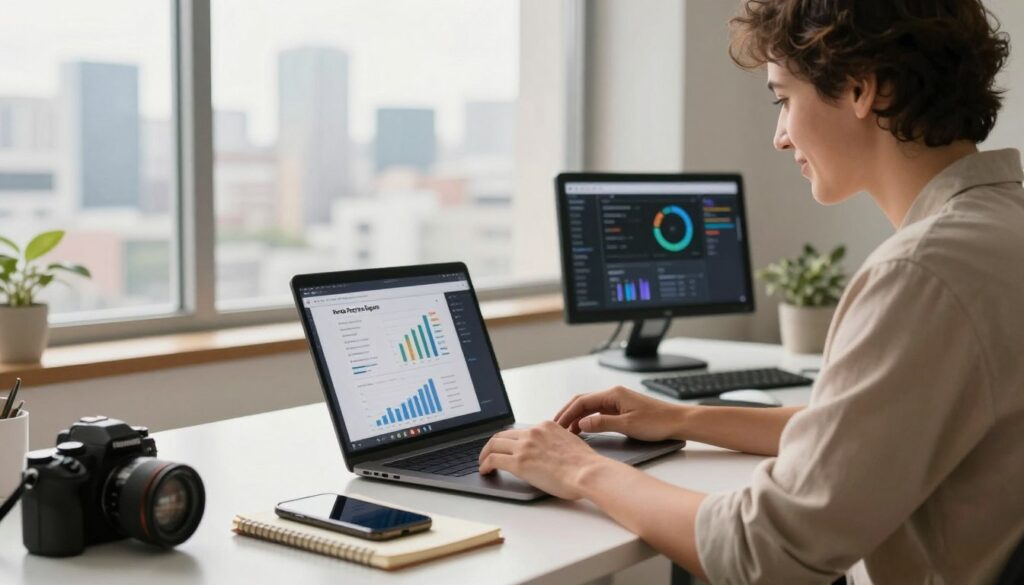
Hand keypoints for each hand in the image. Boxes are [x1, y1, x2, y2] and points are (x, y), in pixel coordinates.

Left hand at [478, 421, 608, 499]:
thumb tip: (547, 453)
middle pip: (502, 435)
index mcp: (545, 427)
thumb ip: (554, 443)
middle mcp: (533, 433)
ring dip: (484, 455)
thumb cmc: (585, 464)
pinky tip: (485, 471)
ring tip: (482, 464)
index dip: (508, 440)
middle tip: (487, 455)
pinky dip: (485, 465)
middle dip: (491, 445)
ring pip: (493, 445)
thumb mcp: (569, 443)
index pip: (519, 431)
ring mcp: (525, 446)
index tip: (505, 447)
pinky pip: (493, 460)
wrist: (588, 472)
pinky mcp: (519, 463)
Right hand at [554, 385, 685, 441]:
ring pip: (590, 407)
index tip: (557, 426)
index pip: (582, 401)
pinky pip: (599, 412)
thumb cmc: (658, 422)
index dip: (567, 413)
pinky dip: (588, 420)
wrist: (678, 421)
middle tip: (556, 428)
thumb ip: (603, 423)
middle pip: (583, 401)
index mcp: (614, 394)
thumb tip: (582, 423)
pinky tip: (583, 430)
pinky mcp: (622, 409)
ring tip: (566, 432)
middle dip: (568, 414)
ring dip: (577, 418)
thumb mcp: (628, 424)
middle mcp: (614, 394)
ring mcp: (617, 401)